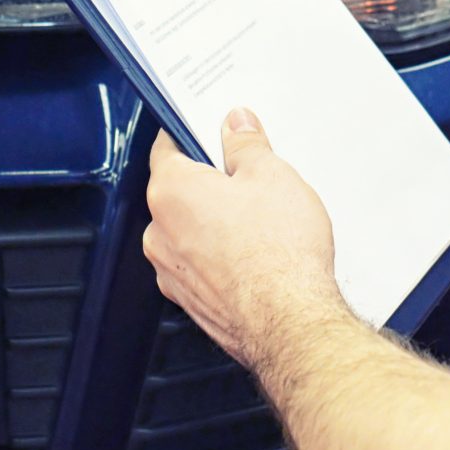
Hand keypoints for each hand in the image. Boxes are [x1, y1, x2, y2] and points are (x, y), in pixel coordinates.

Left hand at [146, 108, 346, 369]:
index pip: (168, 146)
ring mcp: (172, 273)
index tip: (214, 130)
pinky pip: (200, 264)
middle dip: (212, 182)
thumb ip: (246, 144)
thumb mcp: (272, 175)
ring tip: (262, 222)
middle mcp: (160, 234)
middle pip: (180, 191)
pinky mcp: (192, 302)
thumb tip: (237, 127)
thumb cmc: (279, 254)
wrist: (290, 322)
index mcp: (170, 192)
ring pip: (190, 231)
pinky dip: (221, 256)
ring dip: (216, 222)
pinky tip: (257, 254)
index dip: (194, 132)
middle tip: (252, 178)